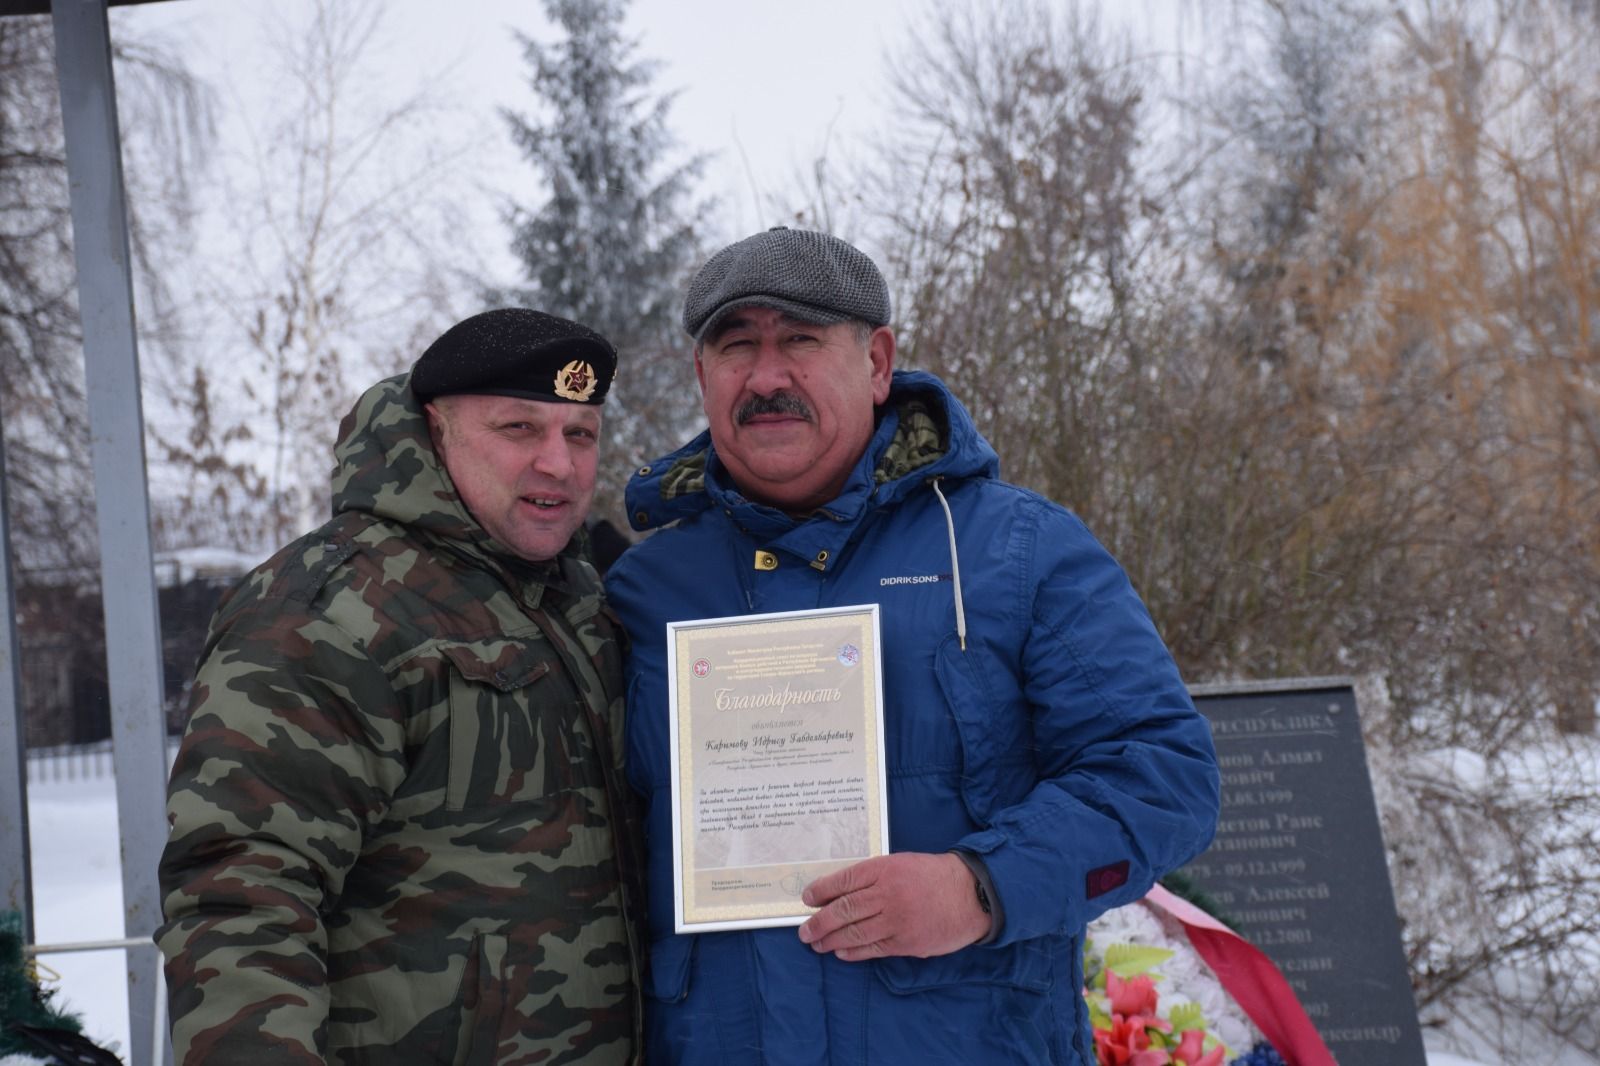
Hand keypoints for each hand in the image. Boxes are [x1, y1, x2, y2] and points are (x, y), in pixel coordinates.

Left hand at [797, 852, 991, 960]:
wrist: (971, 894)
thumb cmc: (933, 876)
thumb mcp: (901, 864)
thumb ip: (873, 877)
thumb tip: (839, 894)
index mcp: (884, 869)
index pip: (844, 880)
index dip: (822, 891)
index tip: (807, 899)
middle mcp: (887, 894)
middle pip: (844, 909)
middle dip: (820, 921)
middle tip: (804, 930)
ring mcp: (897, 920)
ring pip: (855, 932)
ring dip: (831, 940)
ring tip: (817, 943)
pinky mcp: (907, 942)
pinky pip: (874, 949)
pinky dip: (854, 952)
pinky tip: (841, 952)